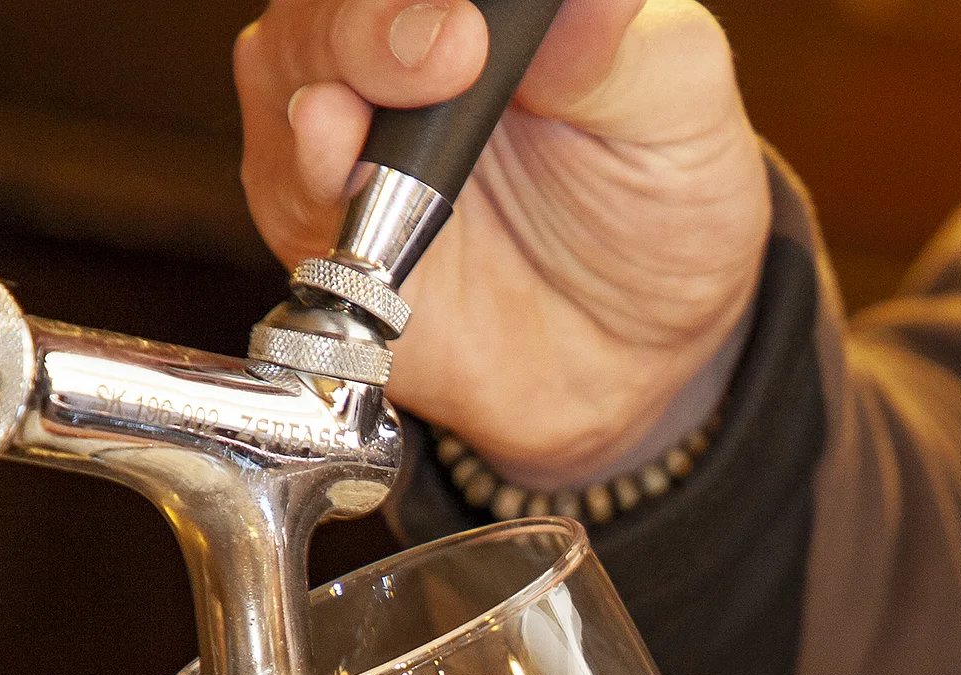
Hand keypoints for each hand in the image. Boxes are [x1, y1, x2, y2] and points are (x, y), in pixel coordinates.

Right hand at [234, 0, 770, 483]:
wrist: (631, 353)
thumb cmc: (657, 209)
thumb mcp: (674, 108)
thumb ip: (613, 46)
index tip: (472, 21)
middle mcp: (403, 36)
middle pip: (335, 1)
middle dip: (372, 23)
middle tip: (447, 51)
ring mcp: (351, 117)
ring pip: (288, 64)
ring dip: (328, 80)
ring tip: (374, 110)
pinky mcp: (317, 211)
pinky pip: (286, 178)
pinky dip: (305, 168)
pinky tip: (333, 150)